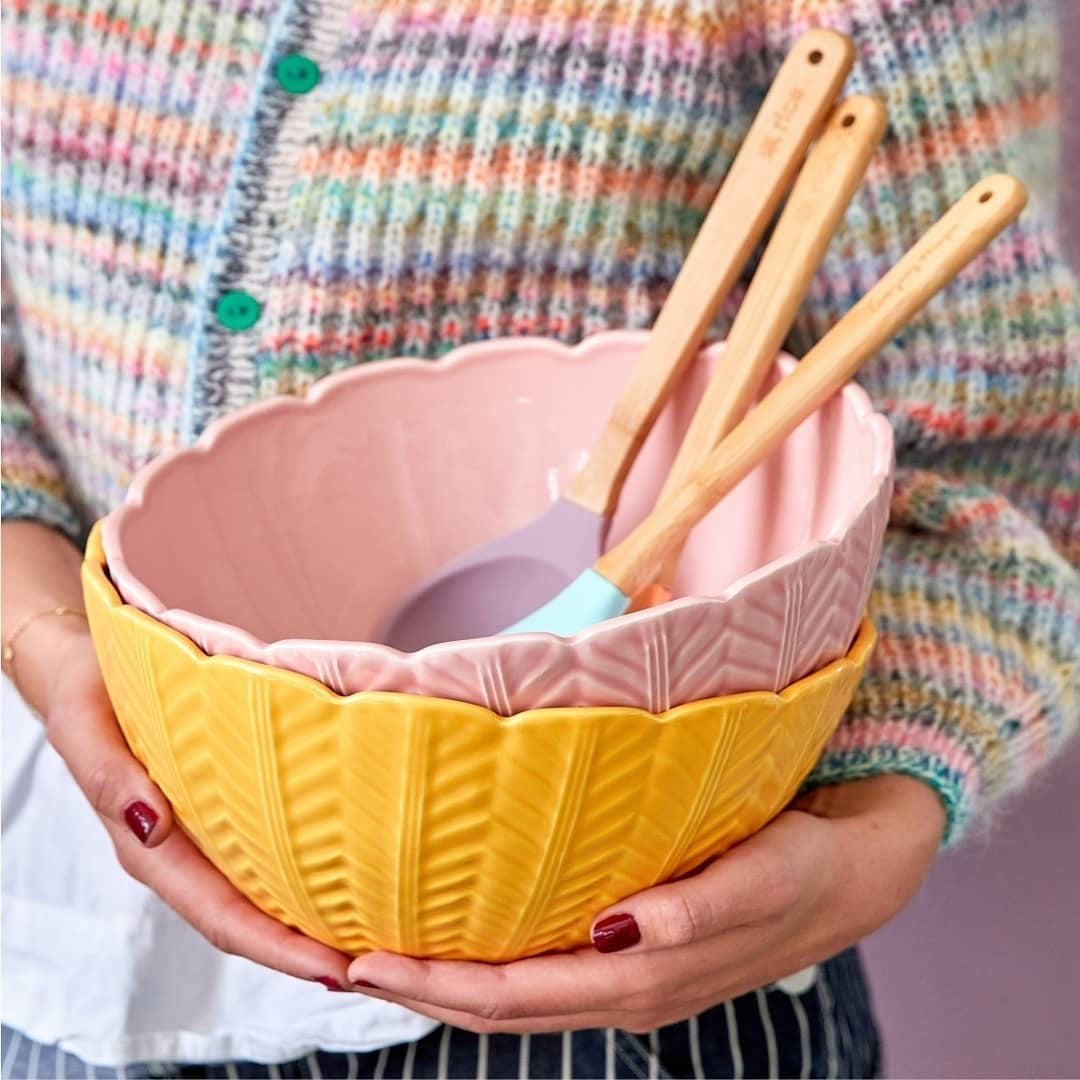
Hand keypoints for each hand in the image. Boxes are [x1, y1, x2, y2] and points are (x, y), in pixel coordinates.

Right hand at [3, 522, 353, 990]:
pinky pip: (263, 849)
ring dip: (308, 915)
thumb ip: (109, 777)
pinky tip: (344, 868)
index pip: (218, 912)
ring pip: (258, 891)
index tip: (330, 963)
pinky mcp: (220, 806)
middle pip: (247, 918)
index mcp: (148, 845)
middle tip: (374, 959)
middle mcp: (180, 850)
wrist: (86, 664)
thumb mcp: (84, 727)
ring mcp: (201, 833)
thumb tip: (150, 824)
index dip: (274, 945)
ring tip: (373, 927)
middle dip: (304, 946)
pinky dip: (301, 869)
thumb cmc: (86, 691)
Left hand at [346, 774, 945, 1031]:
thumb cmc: (809, 865)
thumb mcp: (762, 877)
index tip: (359, 962)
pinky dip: (491, 959)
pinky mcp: (639, 946)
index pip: (516, 995)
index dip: (435, 984)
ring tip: (378, 951)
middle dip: (419, 988)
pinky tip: (466, 933)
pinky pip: (546, 965)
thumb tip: (620, 929)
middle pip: (500, 1004)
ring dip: (446, 978)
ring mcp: (630, 973)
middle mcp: (627, 987)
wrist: (859, 865)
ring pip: (517, 991)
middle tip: (337, 960)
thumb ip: (696, 909)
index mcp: (644, 980)